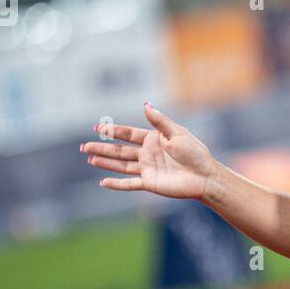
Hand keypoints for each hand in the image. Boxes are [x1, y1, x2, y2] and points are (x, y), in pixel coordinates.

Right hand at [80, 103, 215, 199]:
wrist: (205, 176)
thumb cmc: (195, 153)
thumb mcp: (177, 133)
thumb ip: (159, 121)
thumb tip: (145, 105)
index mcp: (154, 139)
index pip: (128, 134)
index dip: (113, 131)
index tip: (97, 127)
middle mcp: (148, 154)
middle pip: (120, 150)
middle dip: (102, 147)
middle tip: (83, 146)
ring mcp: (148, 169)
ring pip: (121, 165)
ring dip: (105, 162)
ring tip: (90, 158)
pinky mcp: (150, 183)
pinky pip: (130, 184)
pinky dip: (117, 184)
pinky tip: (103, 182)